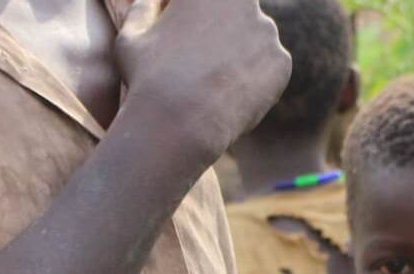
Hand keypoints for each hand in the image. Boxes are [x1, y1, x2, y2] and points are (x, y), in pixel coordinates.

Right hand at [115, 0, 291, 156]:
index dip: (192, 21)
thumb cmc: (148, 78)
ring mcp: (267, 31)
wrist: (180, 120)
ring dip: (239, 55)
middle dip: (221, 33)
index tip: (185, 38)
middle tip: (200, 62)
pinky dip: (254, 79)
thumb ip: (142, 9)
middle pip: (235, 14)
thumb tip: (149, 0)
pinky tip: (230, 95)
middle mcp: (244, 2)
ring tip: (213, 83)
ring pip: (253, 40)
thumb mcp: (131, 37)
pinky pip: (268, 67)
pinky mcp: (282, 61)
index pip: (205, 3)